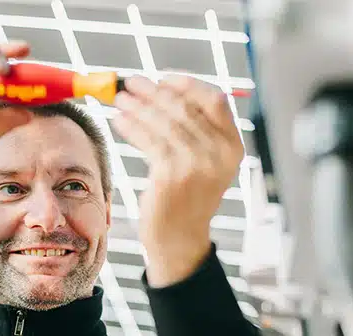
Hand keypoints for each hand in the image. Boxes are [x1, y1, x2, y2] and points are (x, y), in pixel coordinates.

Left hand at [111, 75, 243, 286]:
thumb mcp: (205, 162)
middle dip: (153, 92)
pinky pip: (148, 139)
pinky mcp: (172, 175)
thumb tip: (163, 90)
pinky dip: (131, 125)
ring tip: (119, 99)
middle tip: (129, 83)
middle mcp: (220, 154)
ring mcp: (197, 165)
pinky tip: (119, 120)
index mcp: (233, 146)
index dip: (187, 84)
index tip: (162, 79)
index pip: (215, 99)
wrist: (180, 239)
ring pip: (163, 121)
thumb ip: (197, 130)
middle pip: (184, 107)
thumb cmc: (186, 197)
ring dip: (138, 105)